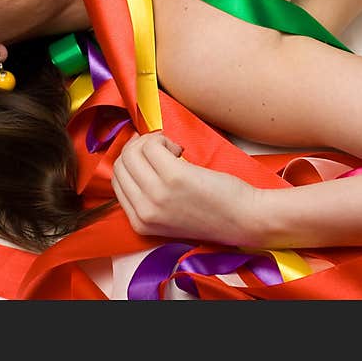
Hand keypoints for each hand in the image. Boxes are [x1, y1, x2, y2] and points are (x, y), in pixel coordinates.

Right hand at [111, 131, 259, 244]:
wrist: (244, 220)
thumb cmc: (212, 214)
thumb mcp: (167, 215)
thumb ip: (147, 195)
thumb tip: (133, 156)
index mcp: (140, 222)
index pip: (117, 180)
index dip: (130, 162)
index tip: (147, 156)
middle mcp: (144, 210)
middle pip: (121, 164)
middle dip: (137, 149)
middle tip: (161, 150)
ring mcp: (157, 194)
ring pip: (132, 152)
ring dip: (150, 142)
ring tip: (172, 150)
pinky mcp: (175, 177)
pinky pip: (152, 145)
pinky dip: (162, 139)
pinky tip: (180, 150)